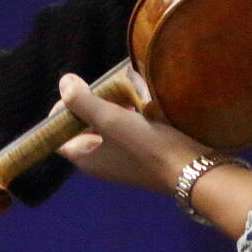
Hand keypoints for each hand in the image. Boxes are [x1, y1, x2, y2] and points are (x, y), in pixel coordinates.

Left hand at [54, 72, 211, 193]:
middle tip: (105, 84)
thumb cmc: (146, 146)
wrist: (192, 169)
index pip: (59, 135)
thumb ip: (83, 102)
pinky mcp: (142, 149)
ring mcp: (122, 155)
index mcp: (86, 158)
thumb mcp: (110, 120)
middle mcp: (101, 159)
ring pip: (108, 122)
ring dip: (114, 103)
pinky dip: (131, 110)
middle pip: (84, 125)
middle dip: (93, 101)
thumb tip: (64, 82)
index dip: (61, 112)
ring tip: (127, 86)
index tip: (74, 90)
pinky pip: (128, 125)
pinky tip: (142, 96)